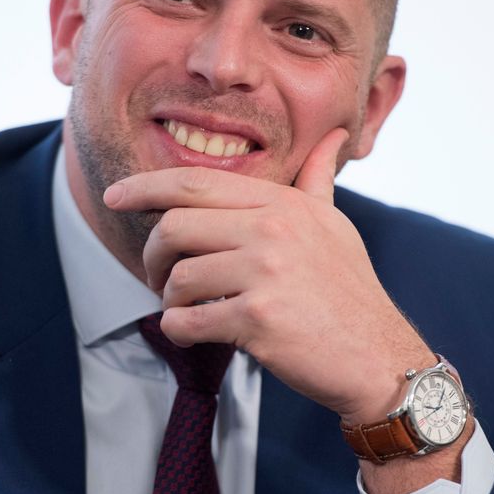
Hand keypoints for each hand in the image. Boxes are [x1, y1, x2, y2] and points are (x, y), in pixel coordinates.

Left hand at [103, 128, 431, 424]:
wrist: (378, 357)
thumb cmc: (351, 292)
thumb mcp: (336, 226)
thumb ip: (316, 182)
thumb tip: (333, 136)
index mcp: (283, 204)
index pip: (196, 182)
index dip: (145, 187)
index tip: (115, 196)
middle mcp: (272, 230)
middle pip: (174, 226)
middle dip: (153, 256)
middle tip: (159, 277)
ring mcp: (265, 274)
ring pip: (178, 277)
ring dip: (169, 299)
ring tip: (187, 308)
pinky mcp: (258, 320)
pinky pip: (187, 320)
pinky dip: (178, 329)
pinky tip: (192, 332)